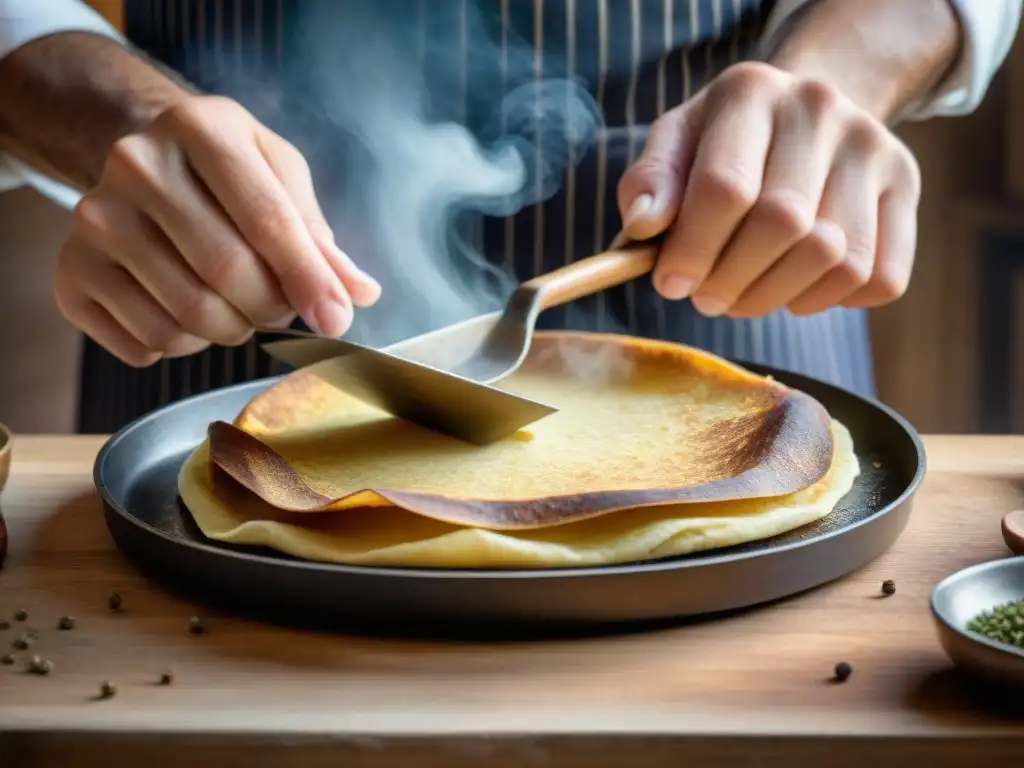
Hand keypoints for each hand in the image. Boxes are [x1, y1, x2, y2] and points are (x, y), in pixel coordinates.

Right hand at [54, 95, 380, 366]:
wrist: (144, 162)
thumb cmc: (228, 173)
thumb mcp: (280, 179)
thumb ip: (320, 237)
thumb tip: (359, 294)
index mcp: (201, 128)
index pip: (267, 220)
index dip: (309, 280)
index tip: (337, 321)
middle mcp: (137, 165)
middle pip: (227, 273)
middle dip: (271, 308)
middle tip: (280, 308)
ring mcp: (95, 218)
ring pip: (187, 315)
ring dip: (231, 329)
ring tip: (234, 304)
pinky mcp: (71, 271)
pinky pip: (147, 341)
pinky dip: (184, 346)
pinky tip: (186, 312)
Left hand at [617, 62, 920, 317]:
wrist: (804, 113)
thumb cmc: (724, 142)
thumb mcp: (675, 144)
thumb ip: (648, 182)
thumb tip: (643, 227)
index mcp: (750, 92)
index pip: (725, 187)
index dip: (693, 251)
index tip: (671, 285)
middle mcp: (821, 110)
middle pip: (783, 224)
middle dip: (733, 281)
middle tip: (707, 299)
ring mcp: (874, 148)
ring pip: (836, 257)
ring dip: (778, 298)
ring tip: (744, 297)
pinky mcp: (906, 187)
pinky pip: (880, 278)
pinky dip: (832, 301)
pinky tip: (797, 289)